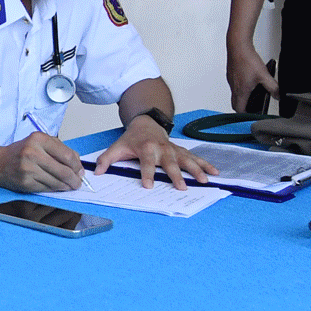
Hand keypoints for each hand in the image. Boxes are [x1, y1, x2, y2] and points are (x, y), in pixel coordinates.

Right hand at [0, 132, 85, 192]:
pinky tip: (57, 187)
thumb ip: (60, 150)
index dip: (77, 166)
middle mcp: (32, 152)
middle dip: (74, 179)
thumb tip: (79, 166)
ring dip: (66, 186)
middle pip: (64, 171)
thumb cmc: (21, 152)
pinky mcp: (26, 182)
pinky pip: (47, 188)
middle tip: (78, 183)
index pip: (67, 155)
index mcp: (38, 139)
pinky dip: (55, 189)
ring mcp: (28, 168)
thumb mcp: (39, 143)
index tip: (80, 171)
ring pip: (56, 182)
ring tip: (69, 186)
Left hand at [96, 120, 215, 189]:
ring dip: (196, 170)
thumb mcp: (117, 147)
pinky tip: (215, 172)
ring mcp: (174, 149)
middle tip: (181, 187)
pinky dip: (206, 164)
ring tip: (204, 181)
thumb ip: (106, 160)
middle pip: (170, 163)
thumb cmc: (132, 138)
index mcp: (146, 148)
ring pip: (186, 160)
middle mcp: (162, 149)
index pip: (146, 163)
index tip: (148, 185)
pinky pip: (195, 157)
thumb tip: (96, 173)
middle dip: (176, 175)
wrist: (146, 122)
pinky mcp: (182, 151)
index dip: (147, 174)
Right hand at [226, 39, 278, 111]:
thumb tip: (279, 95)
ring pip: (234, 93)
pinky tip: (249, 80)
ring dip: (242, 96)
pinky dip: (241, 87)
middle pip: (235, 103)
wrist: (237, 46)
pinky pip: (234, 84)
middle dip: (243, 107)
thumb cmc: (246, 59)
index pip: (239, 109)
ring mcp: (231, 80)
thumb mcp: (264, 75)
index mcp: (241, 91)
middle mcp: (234, 87)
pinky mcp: (231, 73)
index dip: (245, 114)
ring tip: (252, 93)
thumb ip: (273, 87)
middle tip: (252, 107)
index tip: (252, 114)